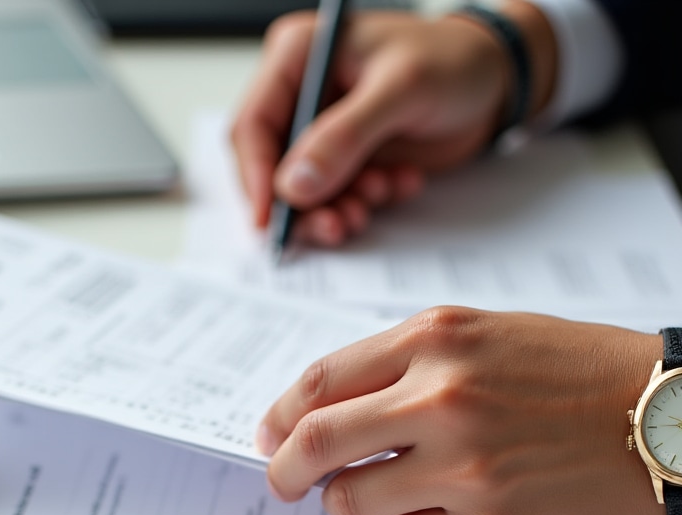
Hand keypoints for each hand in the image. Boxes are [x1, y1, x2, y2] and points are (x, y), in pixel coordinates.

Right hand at [230, 4, 555, 245]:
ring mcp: (320, 130)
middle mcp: (301, 93)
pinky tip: (396, 186)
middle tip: (336, 224)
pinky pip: (332, 198)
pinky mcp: (342, 158)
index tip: (273, 218)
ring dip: (335, 208)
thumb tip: (295, 184)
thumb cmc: (453, 61)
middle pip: (271, 166)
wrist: (495, 82)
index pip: (253, 125)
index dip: (257, 177)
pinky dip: (361, 204)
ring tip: (375, 201)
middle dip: (302, 204)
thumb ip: (344, 137)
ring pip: (300, 191)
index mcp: (298, 56)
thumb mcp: (400, 90)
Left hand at [255, 308, 664, 514]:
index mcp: (436, 341)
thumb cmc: (573, 374)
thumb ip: (401, 364)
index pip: (322, 382)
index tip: (270, 436)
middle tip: (283, 482)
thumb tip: (323, 411)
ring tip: (372, 492)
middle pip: (317, 442)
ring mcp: (464, 468)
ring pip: (351, 501)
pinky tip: (424, 512)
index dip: (281, 415)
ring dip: (346, 501)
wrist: (662, 419)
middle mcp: (442, 400)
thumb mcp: (483, 336)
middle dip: (284, 469)